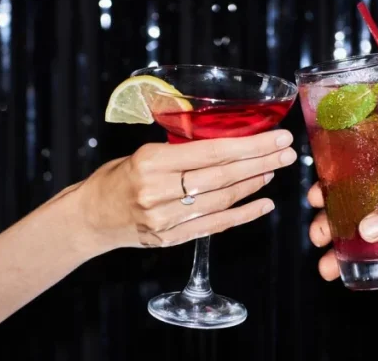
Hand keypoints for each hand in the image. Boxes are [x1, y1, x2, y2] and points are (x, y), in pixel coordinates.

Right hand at [71, 129, 296, 254]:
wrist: (90, 217)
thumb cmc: (118, 178)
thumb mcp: (144, 153)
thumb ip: (182, 149)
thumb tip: (228, 138)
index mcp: (151, 162)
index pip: (212, 152)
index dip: (250, 145)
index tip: (277, 137)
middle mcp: (159, 192)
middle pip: (223, 176)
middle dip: (261, 162)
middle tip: (287, 153)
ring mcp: (166, 220)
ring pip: (222, 200)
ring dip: (254, 185)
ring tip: (273, 170)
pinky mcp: (172, 239)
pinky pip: (215, 225)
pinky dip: (243, 214)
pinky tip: (264, 204)